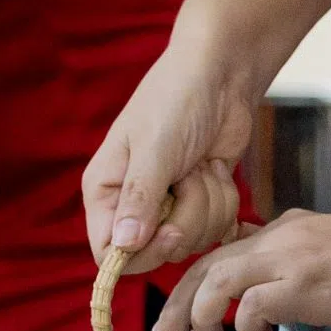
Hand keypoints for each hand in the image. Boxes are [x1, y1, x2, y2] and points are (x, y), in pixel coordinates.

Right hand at [85, 36, 256, 277]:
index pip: (108, 254)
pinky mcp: (200, 202)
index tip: (169, 232)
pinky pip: (215, 229)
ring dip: (208, 202)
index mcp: (105, 191)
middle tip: (190, 176)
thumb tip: (122, 247)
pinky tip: (217, 170)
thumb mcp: (156, 147)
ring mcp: (169, 205)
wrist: (223, 75)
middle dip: (186, 218)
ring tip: (202, 164)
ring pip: (191, 241)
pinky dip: (225, 201)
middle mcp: (132, 204)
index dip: (140, 255)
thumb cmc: (178, 99)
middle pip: (156, 252)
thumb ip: (139, 198)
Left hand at [152, 212, 330, 330]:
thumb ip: (293, 279)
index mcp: (290, 228)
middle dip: (178, 307)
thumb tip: (262, 314)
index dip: (192, 286)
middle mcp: (286, 234)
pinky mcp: (307, 281)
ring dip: (199, 318)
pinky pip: (252, 303)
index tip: (179, 320)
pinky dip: (245, 326)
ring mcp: (295, 255)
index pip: (222, 251)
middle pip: (207, 264)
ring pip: (217, 279)